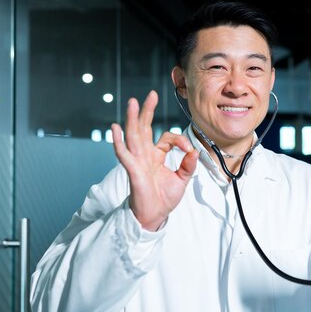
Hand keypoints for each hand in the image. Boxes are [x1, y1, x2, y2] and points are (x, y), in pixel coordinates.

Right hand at [111, 90, 198, 230]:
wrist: (154, 216)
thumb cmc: (163, 198)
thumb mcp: (181, 179)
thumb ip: (188, 165)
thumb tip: (194, 151)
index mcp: (155, 155)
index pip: (166, 138)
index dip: (179, 140)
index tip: (189, 151)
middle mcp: (144, 155)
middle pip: (144, 128)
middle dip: (147, 111)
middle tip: (151, 95)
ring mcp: (137, 162)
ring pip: (133, 136)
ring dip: (132, 119)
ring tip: (132, 103)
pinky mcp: (133, 171)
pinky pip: (124, 154)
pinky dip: (119, 141)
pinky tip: (116, 128)